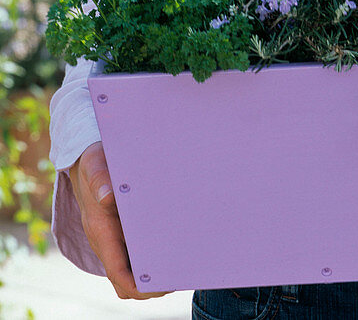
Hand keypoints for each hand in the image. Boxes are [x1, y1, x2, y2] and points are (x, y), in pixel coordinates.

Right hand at [68, 141, 169, 299]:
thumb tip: (107, 196)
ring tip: (181, 265)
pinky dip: (151, 259)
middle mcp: (105, 241)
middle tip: (180, 275)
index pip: (117, 272)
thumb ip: (100, 178)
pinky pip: (134, 255)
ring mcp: (113, 239)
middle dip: (151, 285)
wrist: (88, 160)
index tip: (162, 284)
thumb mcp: (96, 164)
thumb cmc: (94, 163)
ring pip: (131, 270)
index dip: (139, 285)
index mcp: (100, 231)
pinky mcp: (120, 232)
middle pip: (126, 280)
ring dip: (152, 274)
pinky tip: (173, 247)